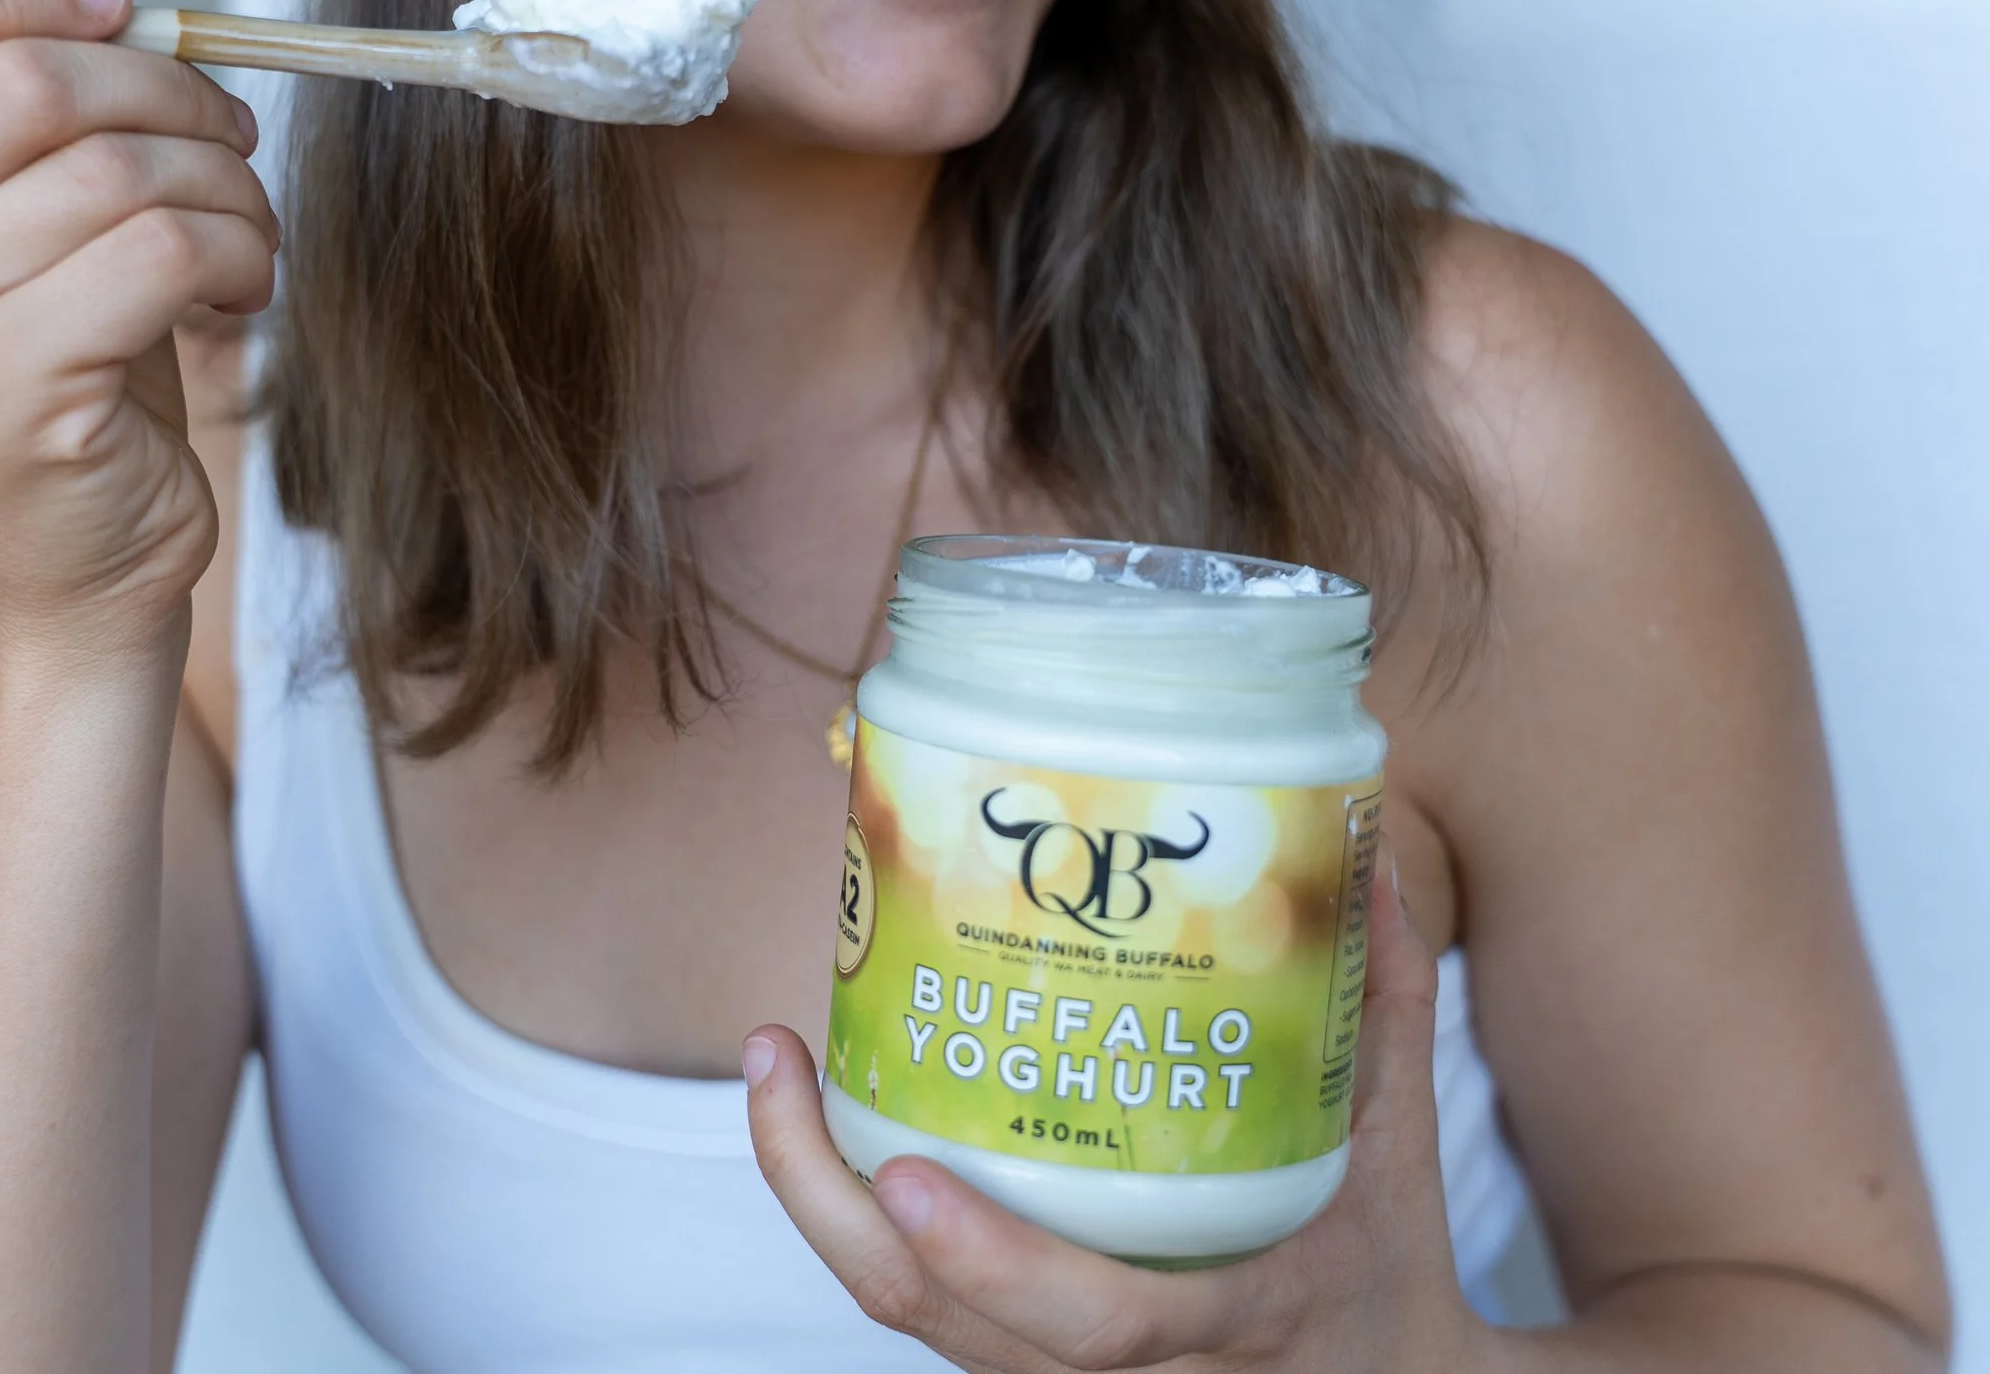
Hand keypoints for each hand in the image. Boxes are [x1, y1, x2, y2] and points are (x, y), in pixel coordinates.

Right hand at [0, 0, 278, 650]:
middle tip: (225, 133)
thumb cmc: (58, 375)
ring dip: (221, 184)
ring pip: (112, 169)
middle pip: (21, 79)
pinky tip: (243, 285)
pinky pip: (160, 250)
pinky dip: (237, 251)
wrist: (77, 560)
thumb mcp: (23, 204)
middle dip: (164, 89)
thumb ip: (1, 53)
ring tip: (243, 228)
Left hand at [747, 859, 1501, 1372]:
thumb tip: (1368, 855)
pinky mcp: (1028, 1372)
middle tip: (778, 1066)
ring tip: (773, 1073)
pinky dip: (857, 1228)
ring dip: (819, 1205)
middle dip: (833, 1208)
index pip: (1099, 1320)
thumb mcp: (1404, 1151)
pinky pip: (925, 1314)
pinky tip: (824, 1126)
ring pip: (911, 1323)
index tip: (907, 1174)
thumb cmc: (1390, 1274)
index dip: (993, 1259)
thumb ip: (1379, 1008)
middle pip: (943, 1326)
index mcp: (1233, 1320)